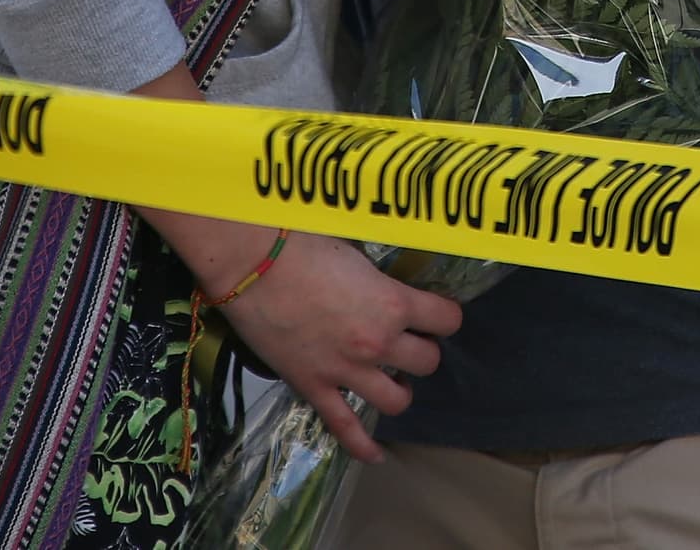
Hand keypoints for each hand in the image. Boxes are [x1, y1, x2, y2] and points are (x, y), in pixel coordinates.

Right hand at [221, 231, 462, 460]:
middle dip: (423, 351)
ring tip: (392, 377)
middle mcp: (378, 343)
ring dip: (400, 389)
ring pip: (397, 400)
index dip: (445, 315)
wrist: (253, 266)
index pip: (447, 319)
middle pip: (427, 362)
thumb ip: (378, 280)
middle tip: (408, 340)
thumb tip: (387, 287)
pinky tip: (375, 453)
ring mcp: (347, 371)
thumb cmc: (305, 246)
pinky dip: (363, 446)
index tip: (436, 312)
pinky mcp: (315, 388)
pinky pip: (346, 428)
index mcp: (393, 303)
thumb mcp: (356, 254)